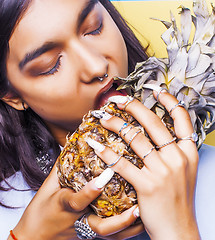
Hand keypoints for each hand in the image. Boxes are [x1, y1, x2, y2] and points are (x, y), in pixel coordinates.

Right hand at [9, 162, 143, 239]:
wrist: (35, 237)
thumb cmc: (40, 211)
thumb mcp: (48, 187)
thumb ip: (62, 167)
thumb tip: (75, 145)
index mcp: (65, 206)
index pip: (79, 199)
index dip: (92, 188)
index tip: (108, 173)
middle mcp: (78, 221)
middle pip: (101, 228)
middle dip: (121, 221)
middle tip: (137, 208)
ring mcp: (86, 231)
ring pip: (110, 236)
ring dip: (128, 227)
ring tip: (143, 214)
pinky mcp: (90, 236)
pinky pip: (111, 237)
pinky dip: (126, 230)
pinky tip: (138, 220)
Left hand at [87, 92, 199, 239]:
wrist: (178, 229)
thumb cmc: (178, 199)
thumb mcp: (183, 171)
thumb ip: (174, 150)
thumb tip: (157, 133)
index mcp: (188, 152)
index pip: (182, 118)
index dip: (169, 101)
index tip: (155, 91)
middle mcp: (177, 157)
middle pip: (153, 123)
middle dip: (133, 107)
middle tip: (119, 100)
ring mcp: (162, 171)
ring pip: (135, 139)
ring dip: (115, 125)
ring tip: (103, 118)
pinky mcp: (147, 185)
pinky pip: (122, 163)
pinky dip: (107, 152)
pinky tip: (96, 144)